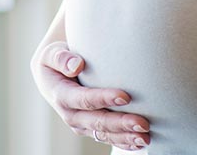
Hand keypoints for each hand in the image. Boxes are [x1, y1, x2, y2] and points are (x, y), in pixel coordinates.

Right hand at [30, 41, 150, 150]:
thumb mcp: (51, 54)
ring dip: (125, 137)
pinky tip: (138, 143)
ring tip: (145, 137)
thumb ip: (61, 57)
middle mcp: (70, 114)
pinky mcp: (89, 128)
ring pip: (104, 134)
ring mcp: (81, 124)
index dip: (104, 99)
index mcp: (61, 95)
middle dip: (121, 124)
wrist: (51, 75)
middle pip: (97, 121)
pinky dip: (122, 142)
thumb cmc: (55, 59)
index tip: (126, 96)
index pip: (84, 99)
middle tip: (143, 123)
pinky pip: (106, 137)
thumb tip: (77, 65)